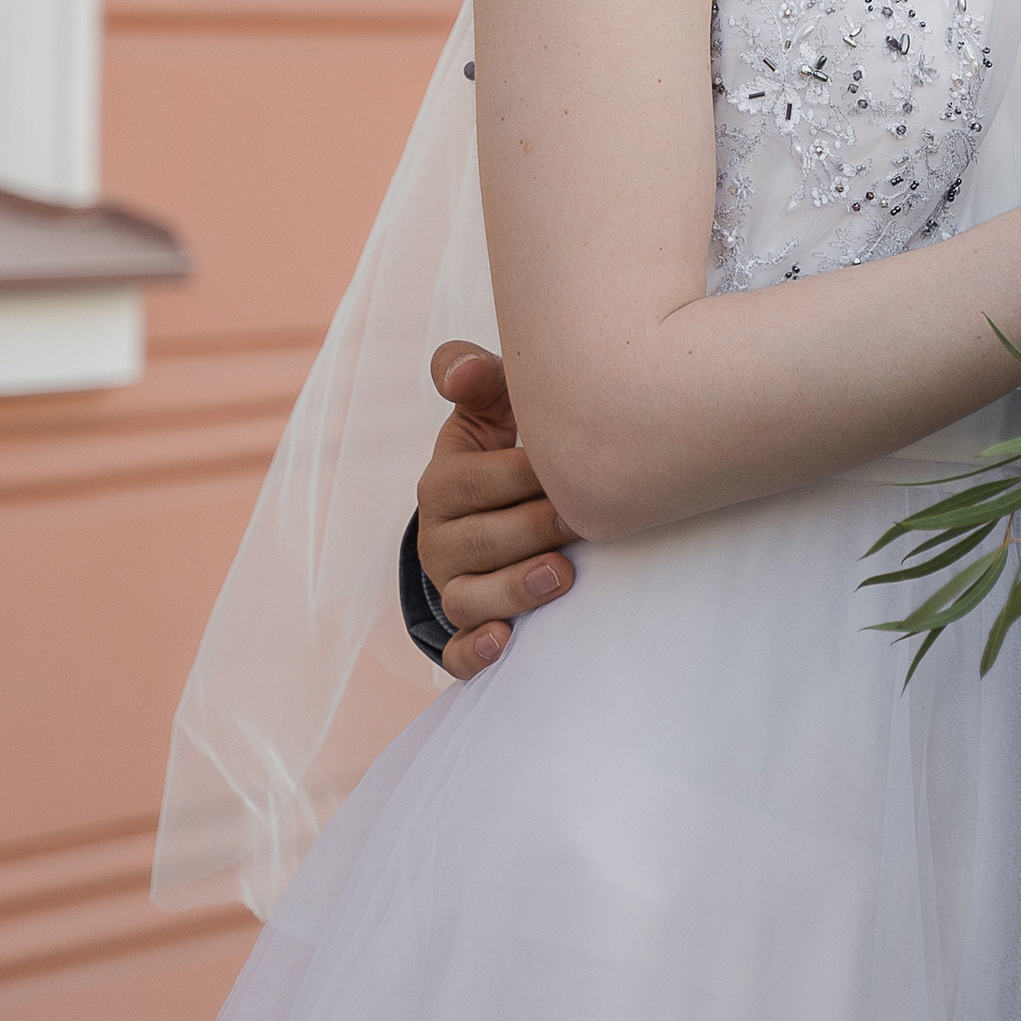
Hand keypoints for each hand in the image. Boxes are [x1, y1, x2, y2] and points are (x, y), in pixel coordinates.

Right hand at [415, 341, 580, 680]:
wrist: (497, 515)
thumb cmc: (505, 452)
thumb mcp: (490, 411)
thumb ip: (479, 379)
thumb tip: (462, 367)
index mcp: (443, 484)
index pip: (471, 482)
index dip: (518, 476)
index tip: (564, 466)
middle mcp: (439, 540)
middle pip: (477, 543)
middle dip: (529, 531)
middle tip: (581, 521)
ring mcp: (450, 587)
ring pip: (469, 599)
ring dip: (513, 591)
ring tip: (561, 575)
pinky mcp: (463, 630)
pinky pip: (457, 652)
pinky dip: (475, 652)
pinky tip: (505, 643)